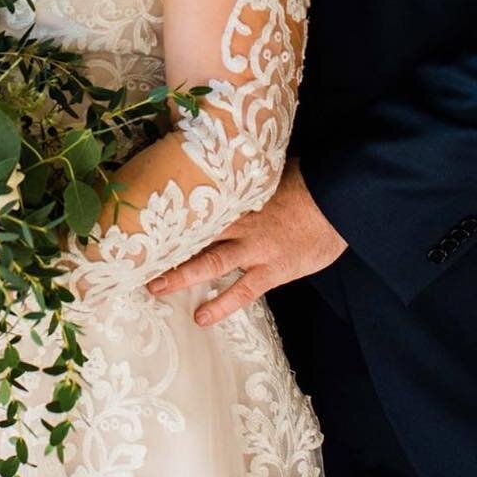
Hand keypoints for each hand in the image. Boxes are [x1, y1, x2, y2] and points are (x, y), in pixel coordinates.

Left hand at [146, 160, 345, 326]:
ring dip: (181, 276)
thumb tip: (227, 157)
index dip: (170, 213)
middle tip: (137, 258)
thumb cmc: (309, 180)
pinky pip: (242, 291)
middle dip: (166, 246)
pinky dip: (221, 305)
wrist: (339, 201)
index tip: (145, 219)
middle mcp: (240, 222)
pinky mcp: (272, 270)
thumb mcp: (274, 169)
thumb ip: (249, 173)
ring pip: (210, 263)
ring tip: (155, 288)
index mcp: (238, 195)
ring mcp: (254, 248)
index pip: (196, 204)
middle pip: (195, 234)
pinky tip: (202, 318)